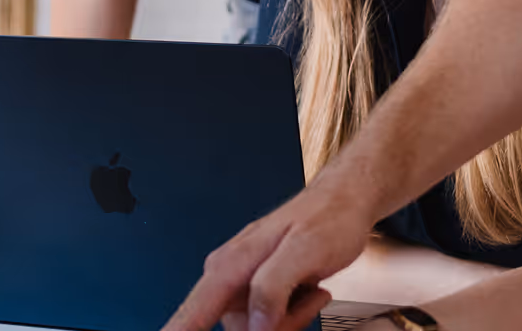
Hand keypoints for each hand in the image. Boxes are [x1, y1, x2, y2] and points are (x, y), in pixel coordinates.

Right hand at [164, 182, 373, 330]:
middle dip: (276, 326)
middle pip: (240, 330)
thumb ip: (272, 286)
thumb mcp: (304, 249)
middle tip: (303, 298)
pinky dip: (294, 314)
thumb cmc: (326, 217)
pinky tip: (308, 292)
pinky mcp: (258, 292)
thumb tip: (255, 325)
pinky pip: (270, 322)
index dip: (179, 330)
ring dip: (289, 319)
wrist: (343, 203)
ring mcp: (243, 285)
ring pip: (257, 328)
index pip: (194, 312)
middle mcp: (228, 277)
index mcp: (229, 266)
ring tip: (308, 288)